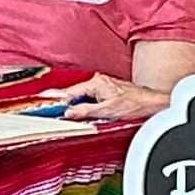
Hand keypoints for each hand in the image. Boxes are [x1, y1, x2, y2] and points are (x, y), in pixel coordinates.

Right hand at [52, 73, 168, 121]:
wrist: (150, 103)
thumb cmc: (133, 105)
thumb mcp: (106, 112)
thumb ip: (85, 111)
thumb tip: (69, 113)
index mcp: (96, 83)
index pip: (69, 92)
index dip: (56, 99)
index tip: (44, 103)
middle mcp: (98, 80)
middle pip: (74, 93)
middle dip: (65, 103)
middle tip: (55, 112)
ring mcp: (102, 84)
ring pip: (82, 95)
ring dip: (76, 104)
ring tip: (70, 114)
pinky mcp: (106, 89)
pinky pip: (89, 96)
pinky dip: (85, 103)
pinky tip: (85, 111)